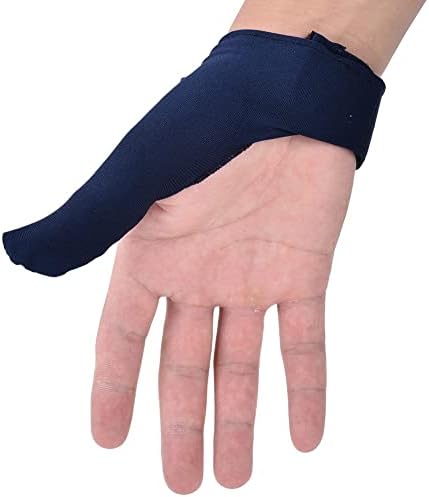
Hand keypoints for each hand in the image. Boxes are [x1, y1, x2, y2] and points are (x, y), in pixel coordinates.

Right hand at [91, 135, 354, 492]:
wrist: (284, 101)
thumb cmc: (207, 129)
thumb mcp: (138, 179)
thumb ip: (90, 223)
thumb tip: (25, 256)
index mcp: (154, 256)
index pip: (124, 336)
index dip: (115, 388)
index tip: (109, 440)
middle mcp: (200, 275)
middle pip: (185, 365)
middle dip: (184, 424)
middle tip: (183, 483)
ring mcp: (254, 279)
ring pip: (244, 364)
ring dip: (240, 420)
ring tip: (235, 477)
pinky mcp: (304, 275)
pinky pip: (306, 342)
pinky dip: (307, 388)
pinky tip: (307, 437)